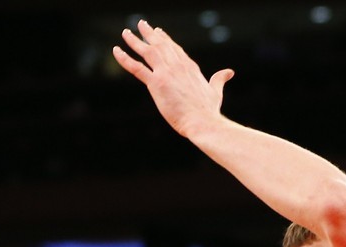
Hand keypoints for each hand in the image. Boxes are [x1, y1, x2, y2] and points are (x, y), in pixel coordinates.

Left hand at [112, 19, 233, 137]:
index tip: (158, 32)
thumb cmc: (209, 111)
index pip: (174, 49)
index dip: (165, 39)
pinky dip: (125, 58)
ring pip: (147, 52)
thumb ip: (219, 79)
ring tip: (126, 33)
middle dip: (149, 34)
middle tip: (141, 25)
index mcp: (189, 66)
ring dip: (135, 41)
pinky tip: (116, 50)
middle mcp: (176, 65)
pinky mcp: (156, 83)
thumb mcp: (215, 91)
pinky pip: (136, 68)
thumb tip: (229, 72)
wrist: (203, 121)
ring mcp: (166, 73)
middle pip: (160, 45)